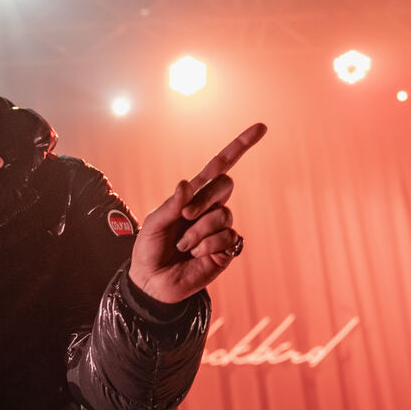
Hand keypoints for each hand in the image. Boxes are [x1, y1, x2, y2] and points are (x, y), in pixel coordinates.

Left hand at [130, 123, 266, 303]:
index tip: (261, 127)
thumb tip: (187, 183)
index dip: (240, 146)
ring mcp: (220, 228)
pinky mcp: (226, 249)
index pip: (220, 166)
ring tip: (184, 245)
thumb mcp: (154, 223)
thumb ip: (171, 204)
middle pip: (226, 185)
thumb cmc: (149, 249)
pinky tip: (196, 254)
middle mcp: (210, 208)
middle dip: (204, 199)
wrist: (153, 282)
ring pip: (223, 214)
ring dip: (199, 231)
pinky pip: (227, 237)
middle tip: (184, 217)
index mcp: (192, 195)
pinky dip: (207, 245)